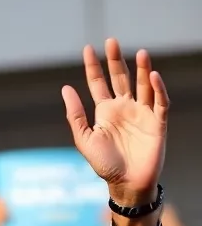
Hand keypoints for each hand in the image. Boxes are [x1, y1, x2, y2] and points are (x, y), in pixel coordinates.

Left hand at [62, 38, 167, 207]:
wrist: (126, 184)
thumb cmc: (105, 164)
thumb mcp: (85, 139)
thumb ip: (75, 115)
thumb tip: (65, 88)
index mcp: (105, 112)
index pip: (98, 84)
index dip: (93, 67)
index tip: (88, 49)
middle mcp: (124, 108)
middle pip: (120, 78)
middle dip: (116, 60)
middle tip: (112, 41)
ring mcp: (141, 113)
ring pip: (143, 85)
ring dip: (142, 69)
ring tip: (140, 53)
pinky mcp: (157, 122)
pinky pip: (159, 101)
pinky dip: (157, 89)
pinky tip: (152, 76)